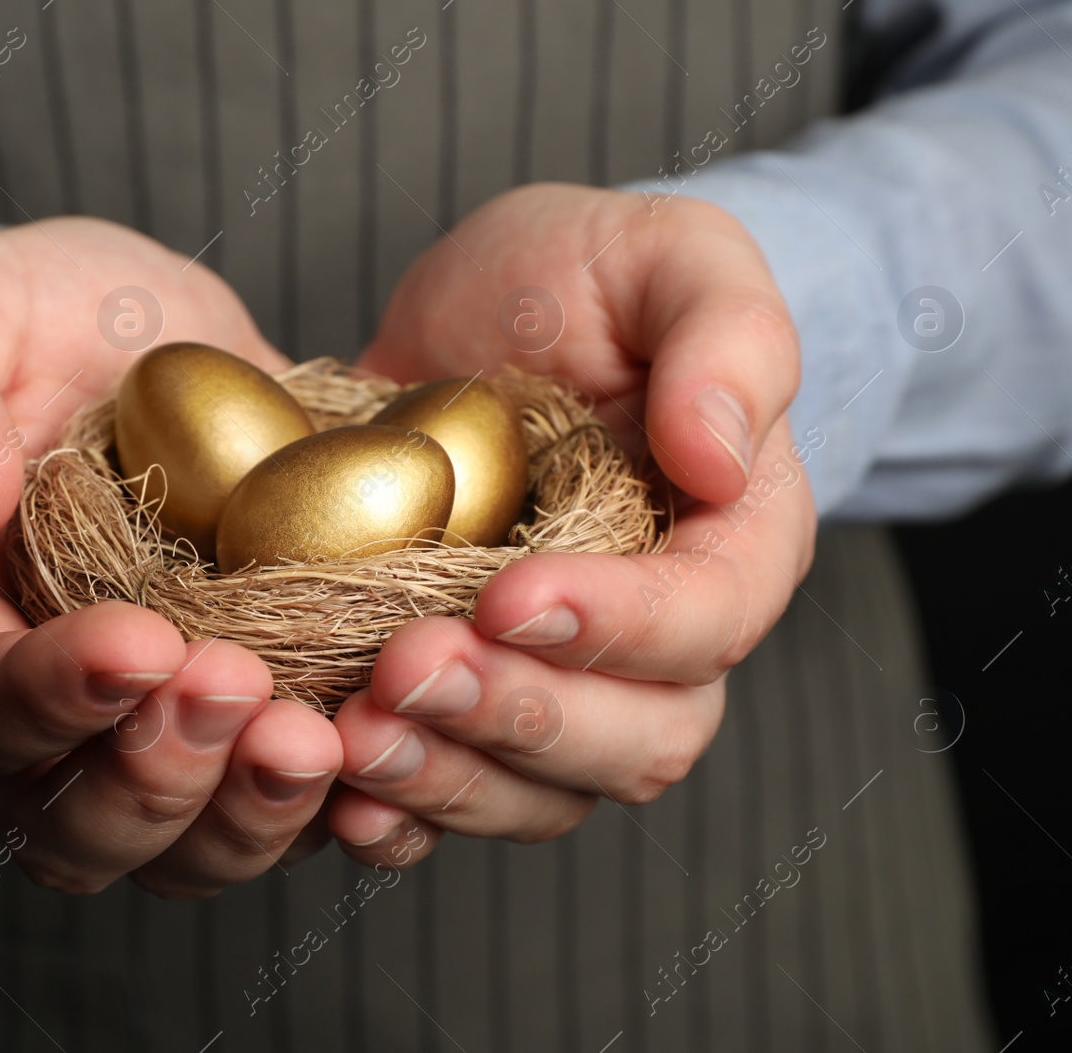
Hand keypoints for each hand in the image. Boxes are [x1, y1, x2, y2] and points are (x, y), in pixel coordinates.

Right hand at [0, 218, 340, 897]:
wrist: (131, 337)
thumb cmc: (16, 322)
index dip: (49, 699)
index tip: (137, 642)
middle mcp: (51, 708)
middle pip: (76, 828)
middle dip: (158, 782)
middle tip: (235, 687)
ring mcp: (163, 722)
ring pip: (192, 847)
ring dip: (255, 813)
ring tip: (322, 736)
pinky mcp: (266, 706)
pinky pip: (299, 803)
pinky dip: (351, 803)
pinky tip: (401, 744)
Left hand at [329, 185, 817, 864]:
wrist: (485, 322)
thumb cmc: (591, 279)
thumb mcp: (669, 260)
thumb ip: (728, 339)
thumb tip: (721, 458)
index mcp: (733, 539)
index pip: (710, 617)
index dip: (620, 627)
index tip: (511, 596)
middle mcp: (664, 639)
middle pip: (636, 738)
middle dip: (521, 716)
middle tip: (408, 666)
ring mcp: (567, 683)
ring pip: (545, 792)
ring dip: (451, 777)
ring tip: (356, 734)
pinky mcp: (477, 699)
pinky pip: (460, 796)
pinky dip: (402, 812)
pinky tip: (338, 795)